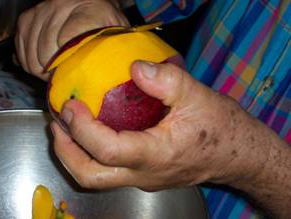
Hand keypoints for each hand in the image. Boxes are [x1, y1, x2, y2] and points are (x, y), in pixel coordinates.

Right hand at [15, 0, 128, 79]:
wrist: (91, 10)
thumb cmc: (106, 29)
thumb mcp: (118, 40)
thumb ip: (114, 54)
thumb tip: (111, 79)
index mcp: (90, 9)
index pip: (68, 40)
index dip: (68, 64)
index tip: (74, 74)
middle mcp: (61, 4)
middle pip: (47, 50)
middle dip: (55, 71)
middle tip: (66, 76)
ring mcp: (41, 10)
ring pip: (32, 54)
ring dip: (43, 69)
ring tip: (57, 70)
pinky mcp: (27, 19)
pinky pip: (21, 51)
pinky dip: (31, 64)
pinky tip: (45, 64)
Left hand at [51, 61, 267, 190]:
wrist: (239, 155)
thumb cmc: (222, 130)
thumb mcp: (198, 95)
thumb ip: (166, 79)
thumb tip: (134, 68)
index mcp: (156, 155)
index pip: (106, 149)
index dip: (82, 128)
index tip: (71, 106)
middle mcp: (144, 174)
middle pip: (91, 176)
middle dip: (65, 152)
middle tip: (57, 124)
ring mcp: (143, 178)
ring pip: (97, 179)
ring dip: (74, 155)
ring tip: (66, 129)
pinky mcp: (145, 175)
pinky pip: (110, 172)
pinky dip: (91, 155)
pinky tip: (92, 133)